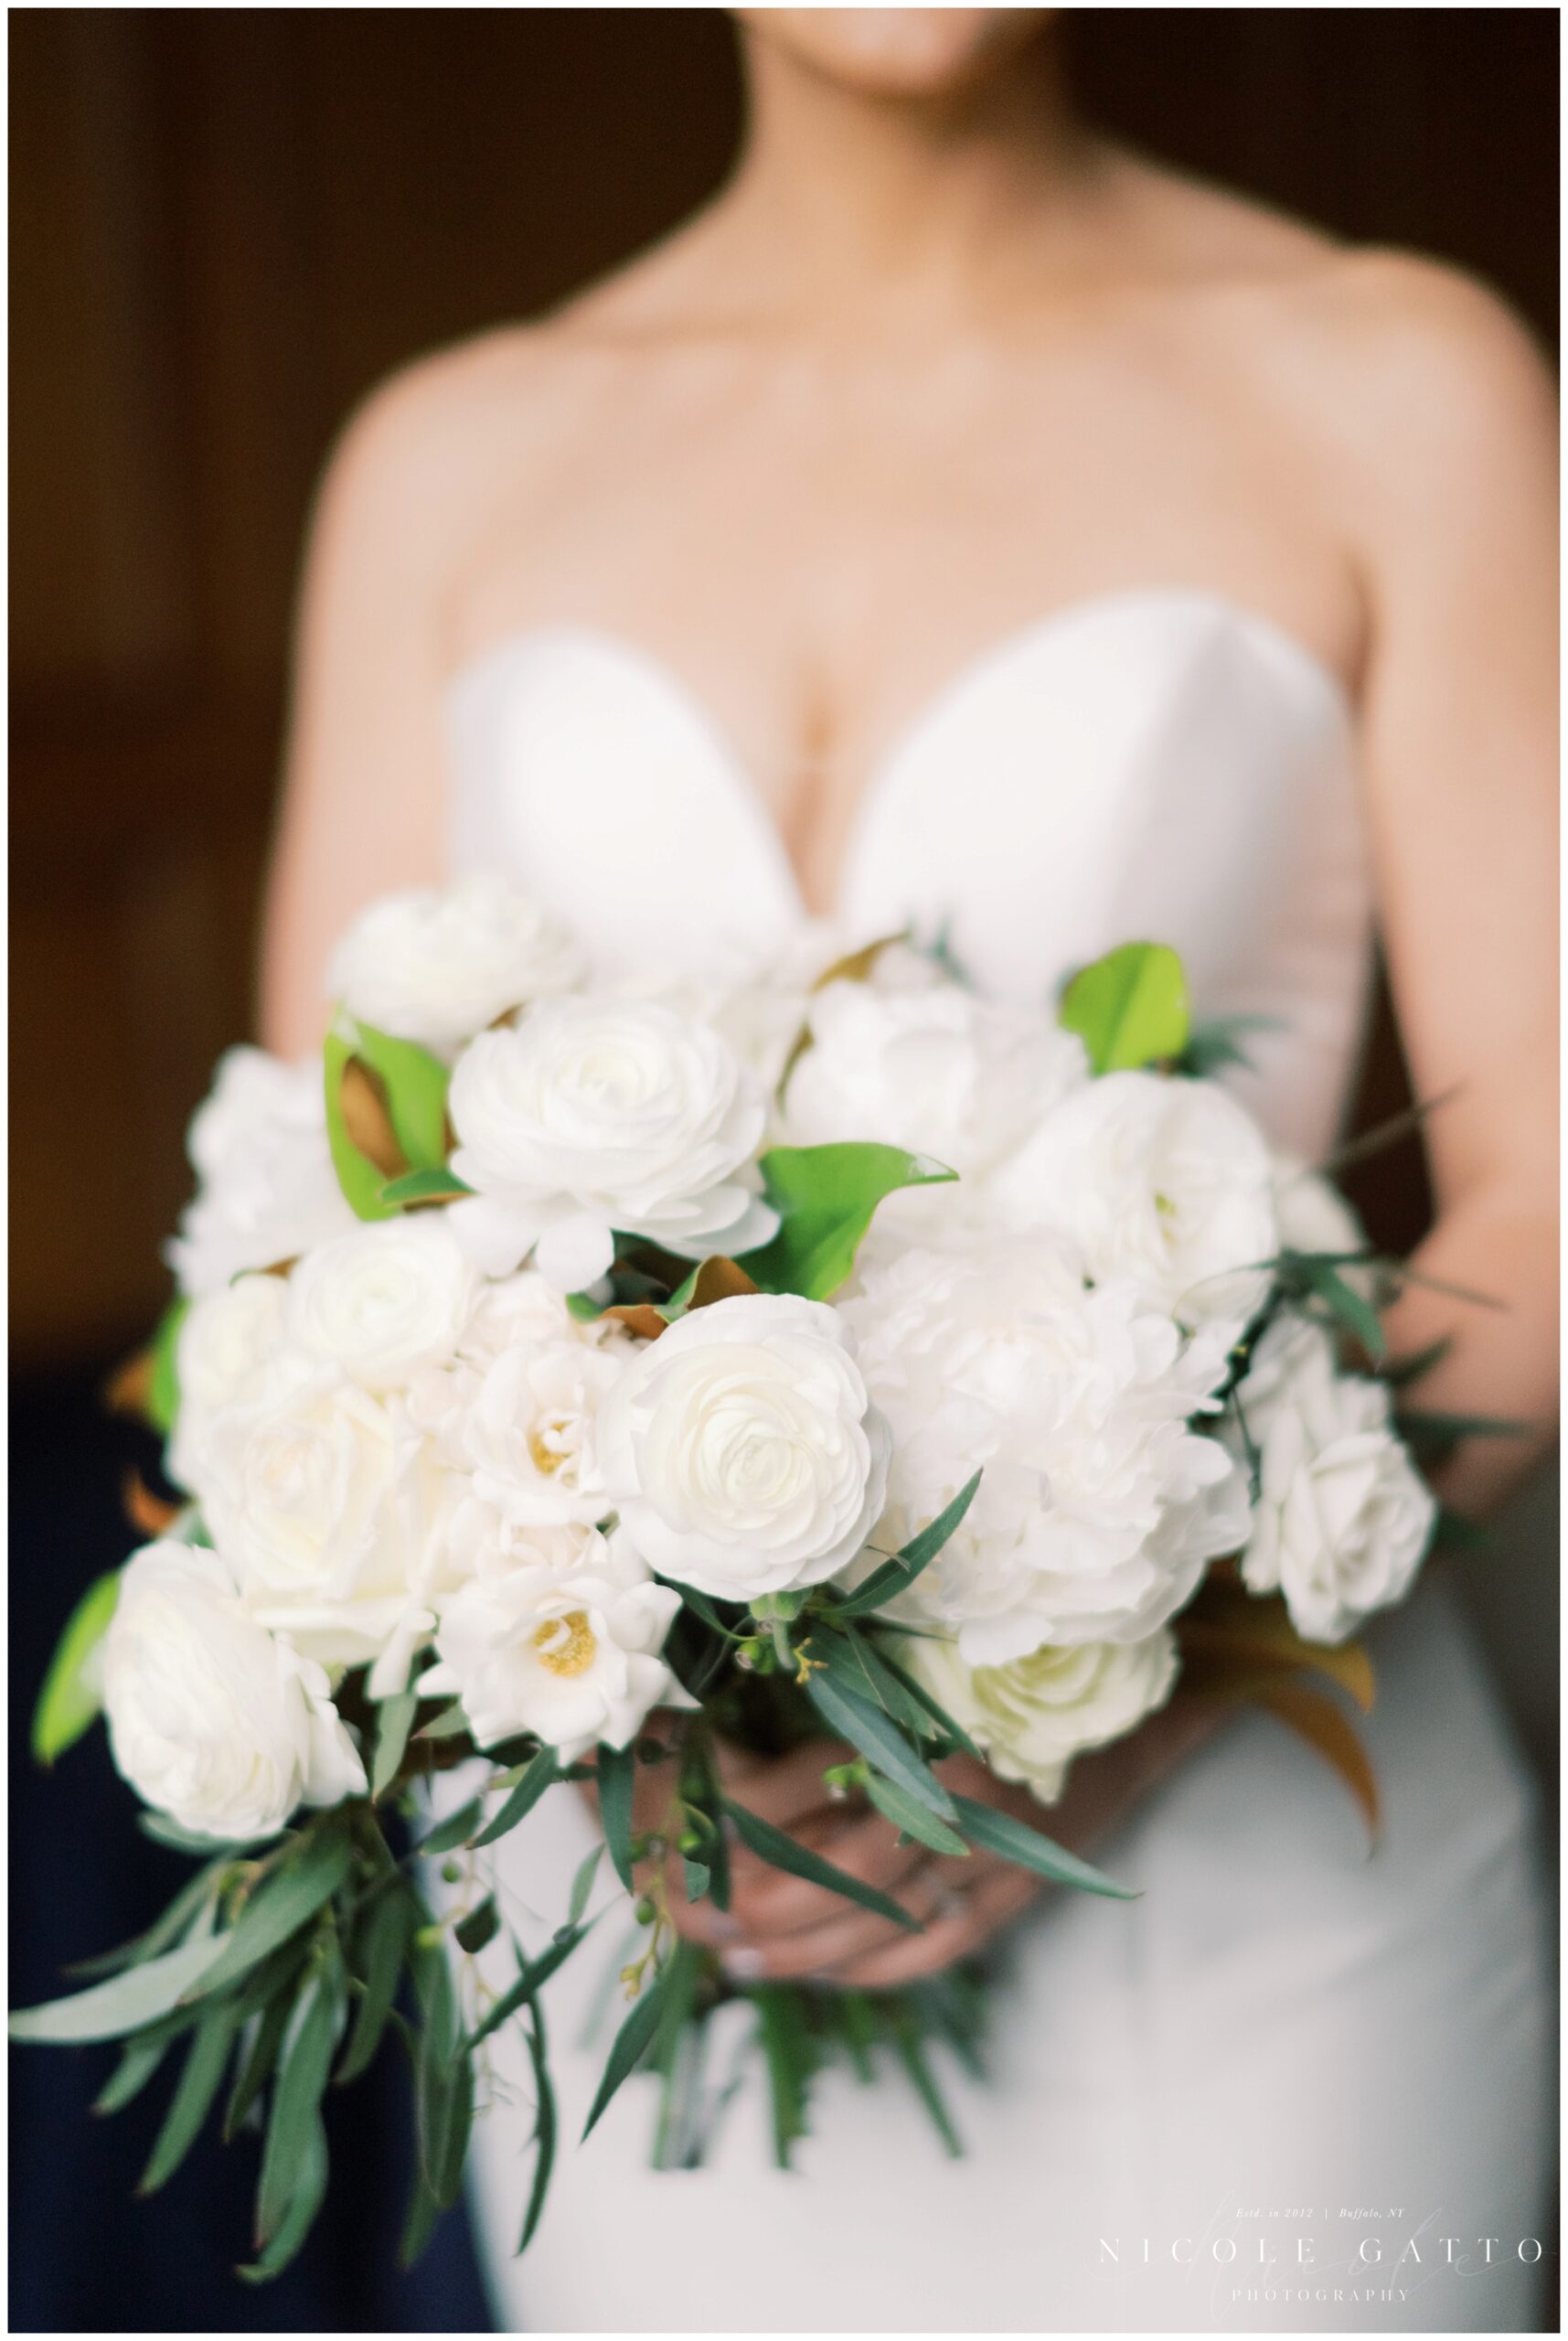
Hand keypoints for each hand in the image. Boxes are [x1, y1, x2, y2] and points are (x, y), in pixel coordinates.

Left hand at [655, 1698, 1222, 1987]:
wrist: (1134, 1695)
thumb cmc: (1000, 1662)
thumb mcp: (902, 1671)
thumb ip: (823, 1722)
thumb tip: (712, 1771)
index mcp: (932, 1741)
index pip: (821, 1825)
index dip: (747, 1855)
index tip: (683, 1864)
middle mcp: (967, 1807)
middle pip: (846, 1889)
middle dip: (762, 1914)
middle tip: (696, 1923)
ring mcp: (1000, 1861)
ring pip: (886, 1932)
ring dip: (802, 1953)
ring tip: (738, 1959)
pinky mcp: (1016, 1893)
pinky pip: (934, 1950)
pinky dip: (871, 1967)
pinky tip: (820, 1969)